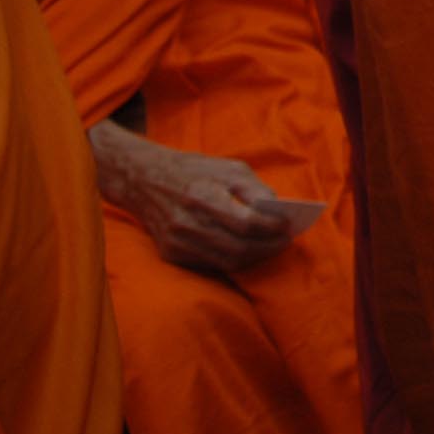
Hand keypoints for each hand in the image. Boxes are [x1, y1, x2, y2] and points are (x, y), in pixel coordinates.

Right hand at [91, 123, 309, 275]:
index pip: (246, 223)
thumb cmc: (194, 171)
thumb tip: (278, 211)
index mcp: (203, 196)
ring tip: (273, 247)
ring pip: (227, 261)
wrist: (145, 180)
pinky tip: (250, 251)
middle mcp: (187, 223)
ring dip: (255, 257)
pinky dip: (235, 260)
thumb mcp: (229, 168)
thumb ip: (254, 189)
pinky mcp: (171, 253)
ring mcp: (177, 242)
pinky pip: (211, 264)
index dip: (271, 227)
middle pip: (238, 247)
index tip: (289, 225)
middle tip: (286, 240)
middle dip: (269, 246)